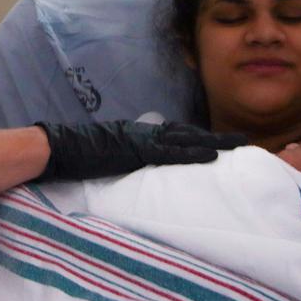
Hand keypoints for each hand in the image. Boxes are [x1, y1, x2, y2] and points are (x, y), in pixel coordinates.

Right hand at [33, 120, 247, 180]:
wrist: (59, 147)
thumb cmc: (76, 154)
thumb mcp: (106, 154)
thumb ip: (123, 158)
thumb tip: (133, 168)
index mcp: (137, 134)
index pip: (174, 135)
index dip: (197, 138)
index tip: (217, 143)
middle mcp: (144, 132)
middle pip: (188, 133)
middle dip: (215, 137)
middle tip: (242, 140)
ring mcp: (142, 139)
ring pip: (187, 138)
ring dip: (214, 141)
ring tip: (239, 145)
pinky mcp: (137, 149)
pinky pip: (171, 152)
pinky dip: (193, 153)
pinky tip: (212, 156)